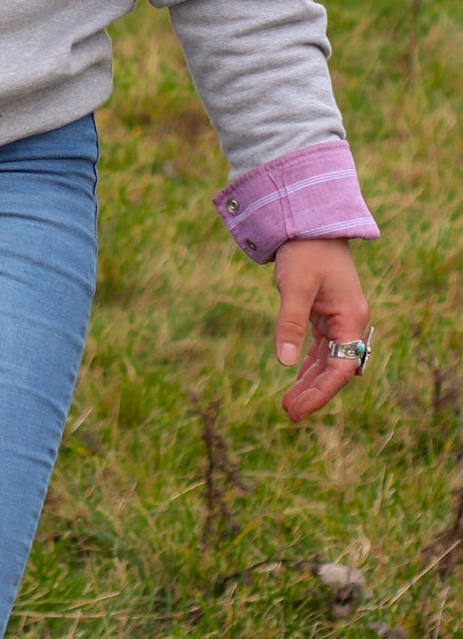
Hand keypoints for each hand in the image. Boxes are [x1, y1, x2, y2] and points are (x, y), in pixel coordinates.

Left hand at [271, 237, 369, 422]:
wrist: (309, 224)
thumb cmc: (306, 253)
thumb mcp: (295, 287)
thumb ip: (290, 324)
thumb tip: (286, 362)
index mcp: (351, 320)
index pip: (341, 368)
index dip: (322, 392)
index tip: (300, 409)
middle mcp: (349, 323)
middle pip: (334, 368)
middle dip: (314, 392)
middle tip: (289, 414)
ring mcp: (338, 319)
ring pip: (325, 360)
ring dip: (309, 381)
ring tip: (288, 404)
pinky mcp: (325, 313)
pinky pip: (319, 346)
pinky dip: (307, 363)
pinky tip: (296, 377)